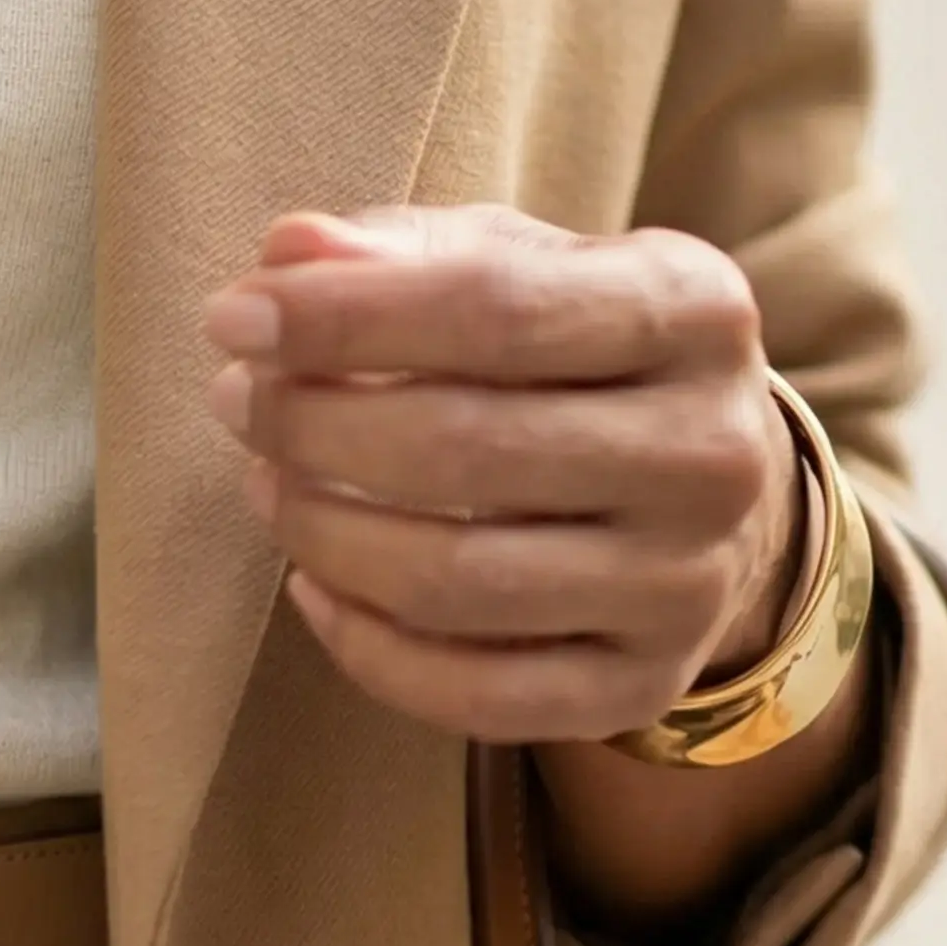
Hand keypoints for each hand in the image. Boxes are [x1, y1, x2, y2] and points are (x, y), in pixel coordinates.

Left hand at [203, 205, 804, 743]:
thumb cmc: (577, 361)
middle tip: (237, 403)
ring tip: (268, 484)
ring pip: (453, 582)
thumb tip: (287, 250)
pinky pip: (468, 694)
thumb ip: (403, 253)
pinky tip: (314, 586)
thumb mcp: (519, 270)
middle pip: (463, 449)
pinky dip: (362, 646)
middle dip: (315, 426)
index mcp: (696, 312)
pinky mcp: (639, 689)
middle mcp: (713, 453)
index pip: (495, 307)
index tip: (233, 319)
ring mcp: (684, 585)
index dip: (345, 316)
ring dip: (321, 535)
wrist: (711, 497)